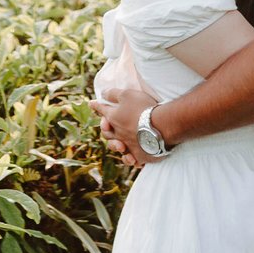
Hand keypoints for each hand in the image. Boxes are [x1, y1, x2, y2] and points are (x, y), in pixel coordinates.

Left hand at [90, 51, 157, 168]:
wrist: (162, 126)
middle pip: (107, 132)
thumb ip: (113, 94)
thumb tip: (102, 93)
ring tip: (120, 144)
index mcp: (114, 118)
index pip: (102, 110)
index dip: (96, 106)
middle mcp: (118, 133)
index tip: (91, 103)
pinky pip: (133, 159)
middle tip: (106, 125)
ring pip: (117, 148)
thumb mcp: (127, 94)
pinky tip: (132, 157)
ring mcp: (128, 146)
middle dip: (105, 128)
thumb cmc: (143, 108)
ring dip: (116, 146)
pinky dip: (131, 158)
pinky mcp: (140, 155)